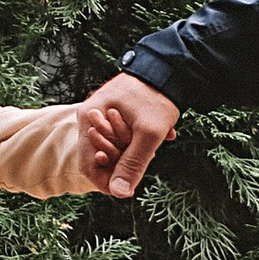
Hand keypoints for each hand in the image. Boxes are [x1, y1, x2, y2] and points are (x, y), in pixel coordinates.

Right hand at [77, 74, 178, 198]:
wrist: (169, 66)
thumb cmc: (155, 96)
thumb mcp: (148, 134)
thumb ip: (132, 164)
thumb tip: (119, 193)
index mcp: (89, 120)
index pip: (89, 166)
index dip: (108, 182)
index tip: (128, 187)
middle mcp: (91, 117)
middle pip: (102, 156)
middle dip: (126, 160)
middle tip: (149, 151)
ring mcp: (102, 114)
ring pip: (115, 147)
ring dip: (136, 149)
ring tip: (156, 138)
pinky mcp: (115, 112)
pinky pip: (123, 136)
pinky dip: (140, 139)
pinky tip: (161, 133)